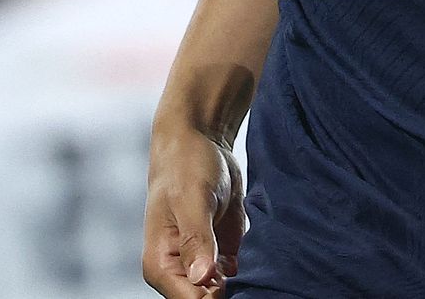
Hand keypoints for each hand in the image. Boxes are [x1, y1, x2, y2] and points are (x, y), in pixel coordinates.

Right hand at [142, 121, 244, 297]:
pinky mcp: (223, 256)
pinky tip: (263, 258)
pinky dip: (253, 273)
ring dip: (245, 285)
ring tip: (259, 263)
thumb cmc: (186, 165)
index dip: (216, 298)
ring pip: (227, 293)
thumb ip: (196, 240)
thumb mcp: (192, 198)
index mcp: (161, 265)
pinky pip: (240, 277)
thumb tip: (201, 279)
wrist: (200, 142)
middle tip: (256, 276)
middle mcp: (180, 272)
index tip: (235, 282)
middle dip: (233, 293)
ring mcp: (203, 266)